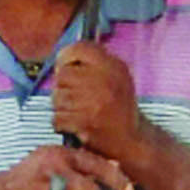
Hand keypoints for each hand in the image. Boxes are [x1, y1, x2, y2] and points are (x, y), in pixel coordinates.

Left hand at [47, 40, 146, 162]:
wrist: (132, 141)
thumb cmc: (120, 108)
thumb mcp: (117, 77)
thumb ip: (95, 62)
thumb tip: (62, 56)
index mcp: (114, 67)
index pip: (80, 48)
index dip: (66, 57)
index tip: (64, 66)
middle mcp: (106, 82)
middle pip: (63, 74)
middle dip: (63, 87)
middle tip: (72, 97)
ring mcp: (95, 102)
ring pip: (57, 97)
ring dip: (61, 107)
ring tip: (75, 112)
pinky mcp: (85, 123)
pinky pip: (57, 117)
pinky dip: (61, 124)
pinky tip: (73, 125)